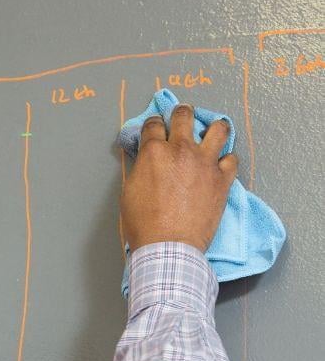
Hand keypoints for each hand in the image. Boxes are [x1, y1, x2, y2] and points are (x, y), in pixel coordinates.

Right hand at [120, 104, 237, 252]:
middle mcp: (181, 150)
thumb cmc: (144, 224)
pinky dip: (226, 161)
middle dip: (181, 114)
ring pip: (218, 129)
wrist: (168, 245)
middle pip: (184, 116)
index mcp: (154, 152)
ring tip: (211, 133)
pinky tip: (221, 165)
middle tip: (182, 118)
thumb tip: (146, 162)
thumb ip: (140, 169)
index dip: (153, 124)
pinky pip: (232, 159)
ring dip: (213, 128)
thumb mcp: (129, 192)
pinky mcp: (222, 179)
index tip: (155, 127)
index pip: (153, 124)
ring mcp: (205, 163)